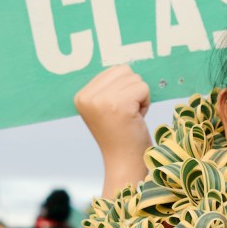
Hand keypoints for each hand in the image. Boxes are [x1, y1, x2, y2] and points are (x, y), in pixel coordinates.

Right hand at [74, 64, 152, 196]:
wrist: (125, 163)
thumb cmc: (122, 135)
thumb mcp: (107, 107)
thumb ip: (109, 86)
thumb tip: (126, 64)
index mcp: (81, 96)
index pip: (114, 70)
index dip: (124, 89)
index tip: (118, 111)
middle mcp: (87, 96)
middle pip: (124, 71)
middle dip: (133, 91)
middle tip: (126, 115)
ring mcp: (102, 100)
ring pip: (135, 79)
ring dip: (139, 98)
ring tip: (130, 118)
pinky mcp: (119, 105)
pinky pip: (143, 89)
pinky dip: (145, 103)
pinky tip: (136, 120)